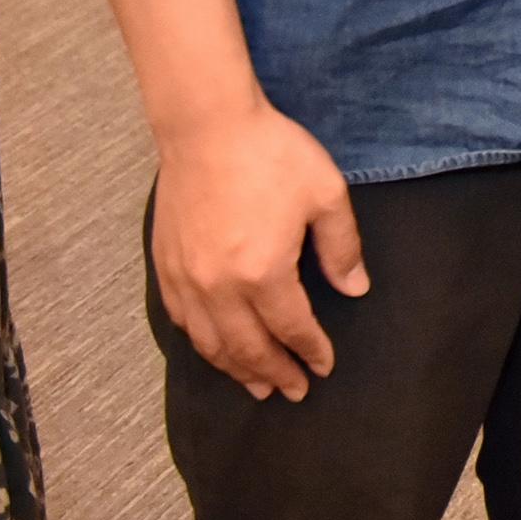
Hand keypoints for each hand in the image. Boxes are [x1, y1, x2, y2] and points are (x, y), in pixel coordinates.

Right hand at [152, 99, 366, 400]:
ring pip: (211, 343)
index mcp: (263, 271)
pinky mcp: (165, 267)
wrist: (208, 128)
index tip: (324, 367)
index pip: (291, 328)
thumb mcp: (325, 194)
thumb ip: (341, 248)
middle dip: (274, 374)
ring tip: (257, 386)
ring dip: (235, 369)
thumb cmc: (272, 155)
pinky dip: (202, 344)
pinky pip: (182, 322)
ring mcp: (187, 279)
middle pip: (248, 347)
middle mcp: (219, 286)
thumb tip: (355, 289)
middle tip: (293, 392)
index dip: (310, 351)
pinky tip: (215, 348)